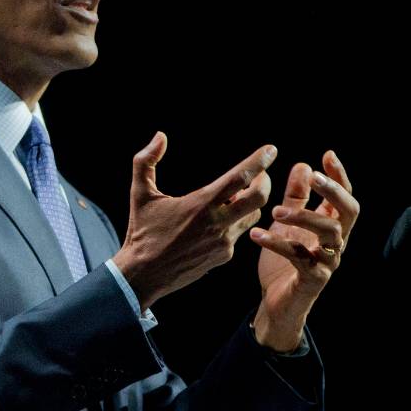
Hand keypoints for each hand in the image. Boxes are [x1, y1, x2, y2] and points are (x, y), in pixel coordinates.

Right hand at [113, 133, 275, 311]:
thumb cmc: (141, 231)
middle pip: (259, 199)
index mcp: (201, 204)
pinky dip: (234, 221)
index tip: (270, 149)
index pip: (240, 178)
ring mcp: (223, 242)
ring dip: (250, 203)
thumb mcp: (140, 194)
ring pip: (251, 216)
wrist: (144, 274)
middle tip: (260, 174)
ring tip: (237, 195)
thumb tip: (160, 136)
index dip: (259, 161)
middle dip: (265, 182)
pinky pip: (238, 233)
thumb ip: (146, 161)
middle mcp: (217, 223)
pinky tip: (221, 219)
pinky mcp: (223, 256)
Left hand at [250, 151, 358, 351]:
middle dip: (333, 191)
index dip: (339, 176)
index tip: (327, 154)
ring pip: (330, 233)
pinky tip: (257, 235)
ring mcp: (328, 262)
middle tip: (312, 177)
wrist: (277, 303)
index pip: (345, 196)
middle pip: (349, 211)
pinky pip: (300, 257)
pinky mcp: (313, 279)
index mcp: (332, 227)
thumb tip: (303, 166)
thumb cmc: (285, 261)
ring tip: (276, 210)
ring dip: (304, 216)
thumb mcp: (288, 224)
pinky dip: (277, 244)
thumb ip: (296, 198)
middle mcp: (336, 243)